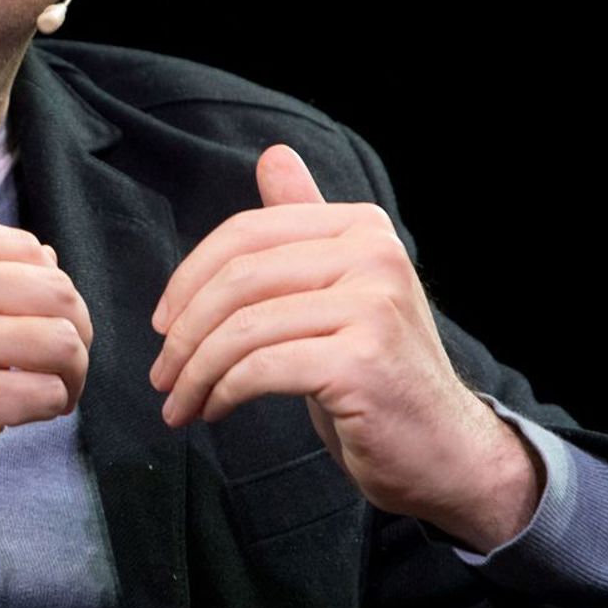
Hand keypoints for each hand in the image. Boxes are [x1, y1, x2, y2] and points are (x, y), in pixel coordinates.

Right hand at [0, 214, 91, 554]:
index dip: (46, 283)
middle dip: (74, 326)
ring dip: (72, 370)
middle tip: (61, 358)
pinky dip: (51, 406)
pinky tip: (30, 414)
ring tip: (56, 389)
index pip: (25, 246)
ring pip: (64, 341)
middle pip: (57, 290)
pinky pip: (48, 393)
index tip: (37, 315)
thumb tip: (44, 258)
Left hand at [146, 144, 541, 551]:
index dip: (189, 277)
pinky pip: (260, 368)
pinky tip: (214, 410)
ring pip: (243, 327)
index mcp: (363, 227)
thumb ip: (305, 226)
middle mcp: (375, 255)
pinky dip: (222, 392)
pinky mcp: (362, 362)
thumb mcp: (339, 291)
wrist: (445, 452)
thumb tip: (273, 155)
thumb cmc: (377, 375)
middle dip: (184, 331)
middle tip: (162, 375)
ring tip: (179, 403)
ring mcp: (373, 306)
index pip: (247, 233)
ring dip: (195, 372)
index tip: (163, 322)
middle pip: (239, 278)